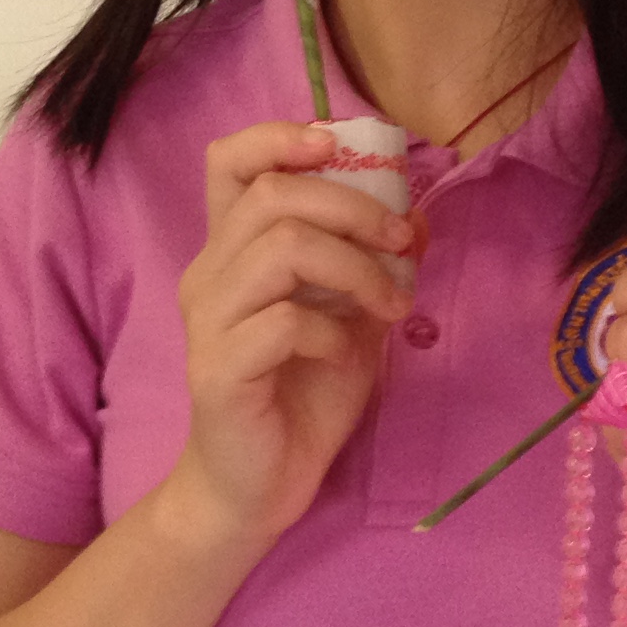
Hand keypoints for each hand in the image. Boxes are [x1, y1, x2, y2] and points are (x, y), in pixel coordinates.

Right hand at [169, 121, 415, 548]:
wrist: (257, 488)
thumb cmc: (302, 395)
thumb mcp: (350, 317)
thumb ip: (369, 264)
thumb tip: (417, 216)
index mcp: (232, 251)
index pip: (228, 161)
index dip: (279, 137)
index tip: (335, 149)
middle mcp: (209, 275)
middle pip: (273, 194)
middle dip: (353, 206)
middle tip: (402, 241)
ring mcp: (209, 322)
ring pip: (281, 247)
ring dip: (355, 268)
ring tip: (391, 305)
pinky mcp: (219, 371)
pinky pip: (285, 322)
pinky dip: (333, 332)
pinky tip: (347, 356)